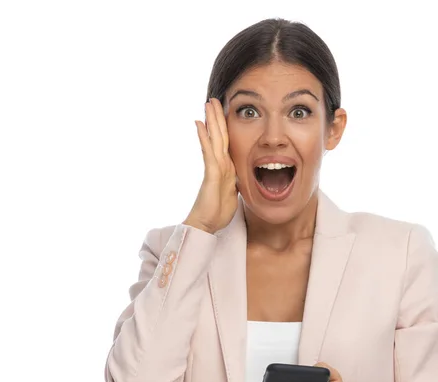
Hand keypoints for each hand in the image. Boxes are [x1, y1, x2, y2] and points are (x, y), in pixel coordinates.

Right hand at [185, 97, 238, 233]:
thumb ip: (234, 184)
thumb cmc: (217, 213)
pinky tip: (200, 124)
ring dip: (211, 121)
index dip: (225, 127)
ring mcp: (215, 168)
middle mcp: (220, 165)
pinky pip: (209, 153)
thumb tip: (237, 180)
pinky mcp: (211, 174)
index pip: (226, 143)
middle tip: (214, 99)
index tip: (224, 113)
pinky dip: (205, 138)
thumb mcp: (233, 195)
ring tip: (207, 104)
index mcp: (226, 168)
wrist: (207, 225)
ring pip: (214, 140)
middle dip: (217, 117)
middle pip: (220, 136)